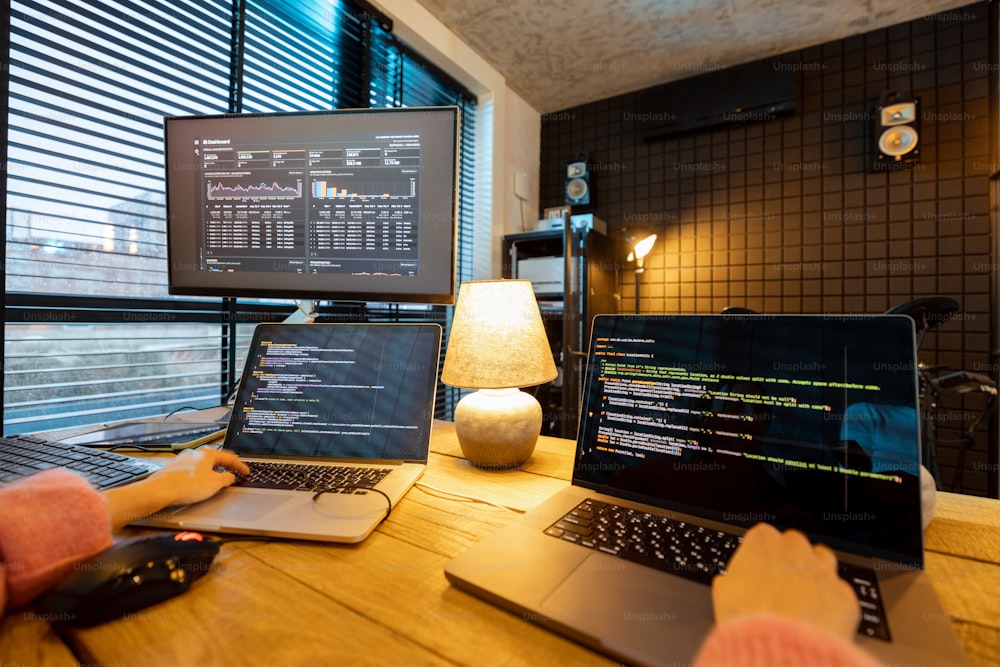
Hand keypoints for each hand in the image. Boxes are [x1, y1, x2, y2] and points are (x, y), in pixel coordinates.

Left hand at [103, 448, 248, 528]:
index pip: (229, 457)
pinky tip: (198, 486)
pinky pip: (191, 472)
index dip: (240, 466)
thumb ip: (226, 479)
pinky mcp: (173, 471)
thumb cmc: (185, 486)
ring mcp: (182, 461)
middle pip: (214, 459)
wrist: (158, 492)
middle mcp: (194, 454)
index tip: (246, 471)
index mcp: (207, 454)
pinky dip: (199, 477)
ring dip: (212, 472)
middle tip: (233, 472)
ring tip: (216, 481)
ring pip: (202, 465)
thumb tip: (230, 477)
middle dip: (225, 466)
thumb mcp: (214, 484)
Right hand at [711, 523, 859, 640]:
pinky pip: (838, 593)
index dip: (760, 556)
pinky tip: (817, 618)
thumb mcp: (723, 594)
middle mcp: (796, 549)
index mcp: (763, 541)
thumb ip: (730, 580)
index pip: (763, 536)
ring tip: (801, 598)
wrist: (778, 648)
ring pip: (822, 560)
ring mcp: (823, 569)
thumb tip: (729, 584)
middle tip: (778, 587)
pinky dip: (830, 604)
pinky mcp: (842, 594)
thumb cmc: (748, 619)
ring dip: (813, 573)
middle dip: (788, 561)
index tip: (757, 570)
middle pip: (794, 545)